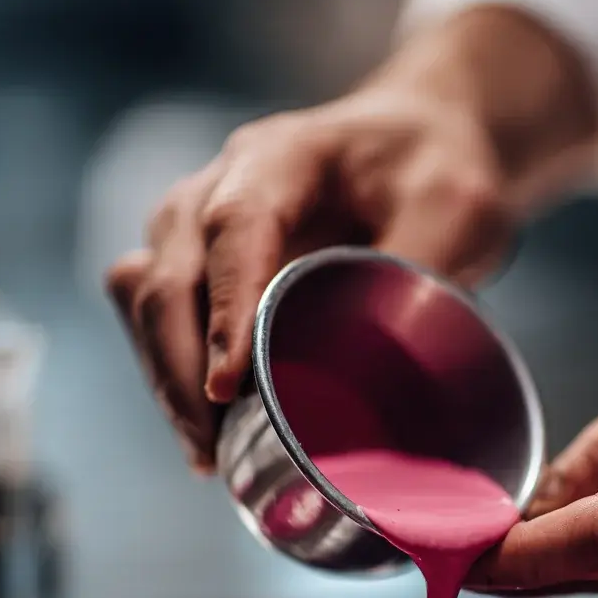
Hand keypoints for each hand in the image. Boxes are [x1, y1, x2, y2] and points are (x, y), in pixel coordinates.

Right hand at [105, 7, 597, 470]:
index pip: (233, 229)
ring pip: (143, 295)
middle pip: (167, 272)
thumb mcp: (455, 206)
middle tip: (212, 448)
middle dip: (180, 368)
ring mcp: (197, 221)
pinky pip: (151, 313)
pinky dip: (168, 370)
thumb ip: (420, 265)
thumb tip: (383, 358)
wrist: (414, 145)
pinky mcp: (196, 261)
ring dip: (165, 375)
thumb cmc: (433, 168)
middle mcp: (220, 185)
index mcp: (282, 157)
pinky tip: (206, 428)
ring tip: (207, 452)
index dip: (225, 310)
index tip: (228, 388)